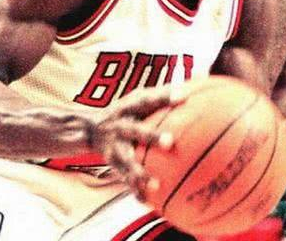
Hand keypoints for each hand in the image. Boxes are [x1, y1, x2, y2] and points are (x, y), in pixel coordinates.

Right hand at [89, 85, 184, 201]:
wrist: (89, 128)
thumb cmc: (127, 110)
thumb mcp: (139, 98)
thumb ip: (163, 94)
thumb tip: (195, 83)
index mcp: (128, 107)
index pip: (147, 100)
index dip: (164, 97)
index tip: (183, 97)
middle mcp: (120, 127)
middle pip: (135, 131)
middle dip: (151, 137)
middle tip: (170, 142)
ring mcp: (114, 147)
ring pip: (126, 161)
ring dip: (139, 173)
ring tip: (156, 185)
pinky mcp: (113, 165)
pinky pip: (125, 180)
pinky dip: (136, 190)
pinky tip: (149, 201)